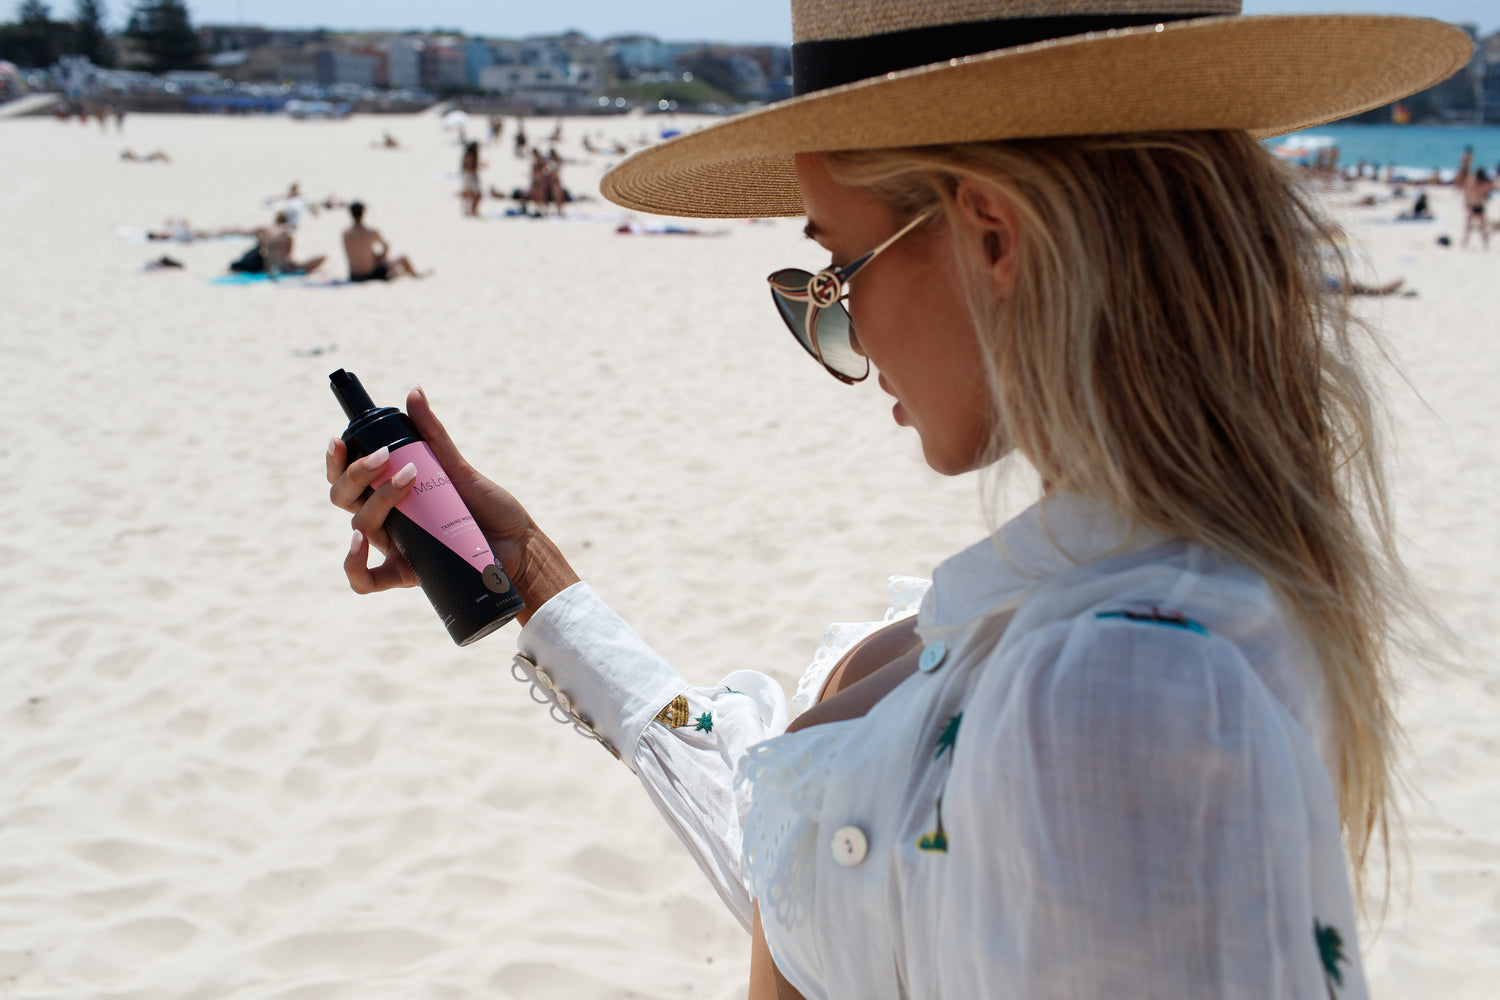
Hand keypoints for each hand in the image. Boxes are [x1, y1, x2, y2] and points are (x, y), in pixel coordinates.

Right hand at [326, 385, 579, 624]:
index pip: (350, 479)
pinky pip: (364, 580)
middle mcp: (387, 522)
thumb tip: (414, 391)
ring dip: (376, 500)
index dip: (337, 462)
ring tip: (407, 481)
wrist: (519, 547)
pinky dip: (354, 562)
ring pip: (359, 526)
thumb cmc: (489, 509)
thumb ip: (433, 435)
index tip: (340, 441)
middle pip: (346, 499)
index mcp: (391, 496)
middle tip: (385, 456)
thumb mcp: (457, 468)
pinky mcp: (405, 573)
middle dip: (356, 473)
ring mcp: (394, 548)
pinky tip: (359, 542)